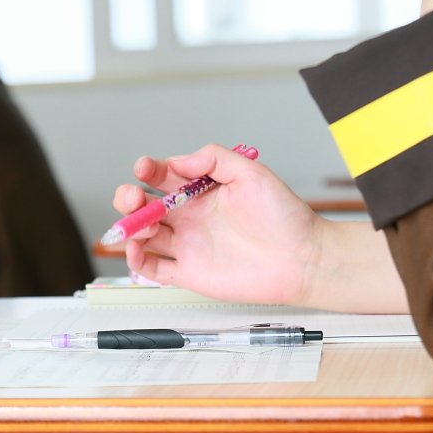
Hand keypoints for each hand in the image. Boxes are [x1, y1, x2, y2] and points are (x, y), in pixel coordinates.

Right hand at [114, 145, 408, 312]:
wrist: (303, 259)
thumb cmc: (284, 217)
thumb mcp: (252, 172)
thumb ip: (214, 158)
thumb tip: (178, 160)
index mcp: (201, 191)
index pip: (163, 175)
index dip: (148, 168)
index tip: (145, 166)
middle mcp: (191, 216)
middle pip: (144, 205)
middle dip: (129, 198)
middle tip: (132, 198)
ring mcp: (188, 245)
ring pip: (143, 235)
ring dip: (129, 228)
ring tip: (137, 225)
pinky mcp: (189, 273)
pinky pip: (154, 268)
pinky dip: (136, 261)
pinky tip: (135, 250)